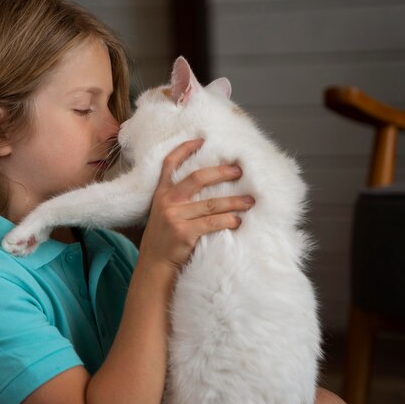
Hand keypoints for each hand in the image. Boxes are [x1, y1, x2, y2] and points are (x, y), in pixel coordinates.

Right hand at [138, 139, 253, 270]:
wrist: (154, 264)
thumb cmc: (164, 238)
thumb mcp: (163, 213)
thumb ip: (177, 199)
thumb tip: (209, 186)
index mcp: (161, 193)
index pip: (170, 164)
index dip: (185, 149)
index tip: (201, 139)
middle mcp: (166, 201)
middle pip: (197, 178)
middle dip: (221, 172)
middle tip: (239, 171)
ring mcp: (174, 216)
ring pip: (211, 203)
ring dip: (234, 201)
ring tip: (250, 201)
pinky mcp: (183, 232)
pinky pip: (212, 222)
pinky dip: (228, 221)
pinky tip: (238, 221)